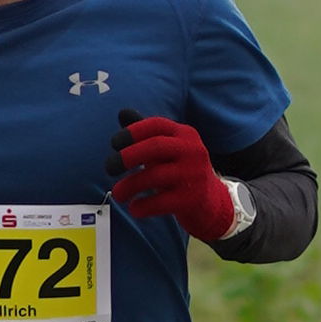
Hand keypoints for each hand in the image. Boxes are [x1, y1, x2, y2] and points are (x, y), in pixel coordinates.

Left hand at [109, 113, 240, 242]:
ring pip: (155, 176)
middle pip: (155, 147)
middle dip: (128, 156)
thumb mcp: (167, 149)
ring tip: (117, 194)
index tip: (114, 143)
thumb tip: (122, 113)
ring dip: (130, 185)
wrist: (211, 201)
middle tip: (109, 167)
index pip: (157, 124)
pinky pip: (162, 202)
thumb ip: (146, 133)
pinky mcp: (193, 199)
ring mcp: (194, 175)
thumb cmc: (180, 169)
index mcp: (185, 134)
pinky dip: (144, 206)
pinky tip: (134, 208)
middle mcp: (192, 150)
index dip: (133, 131)